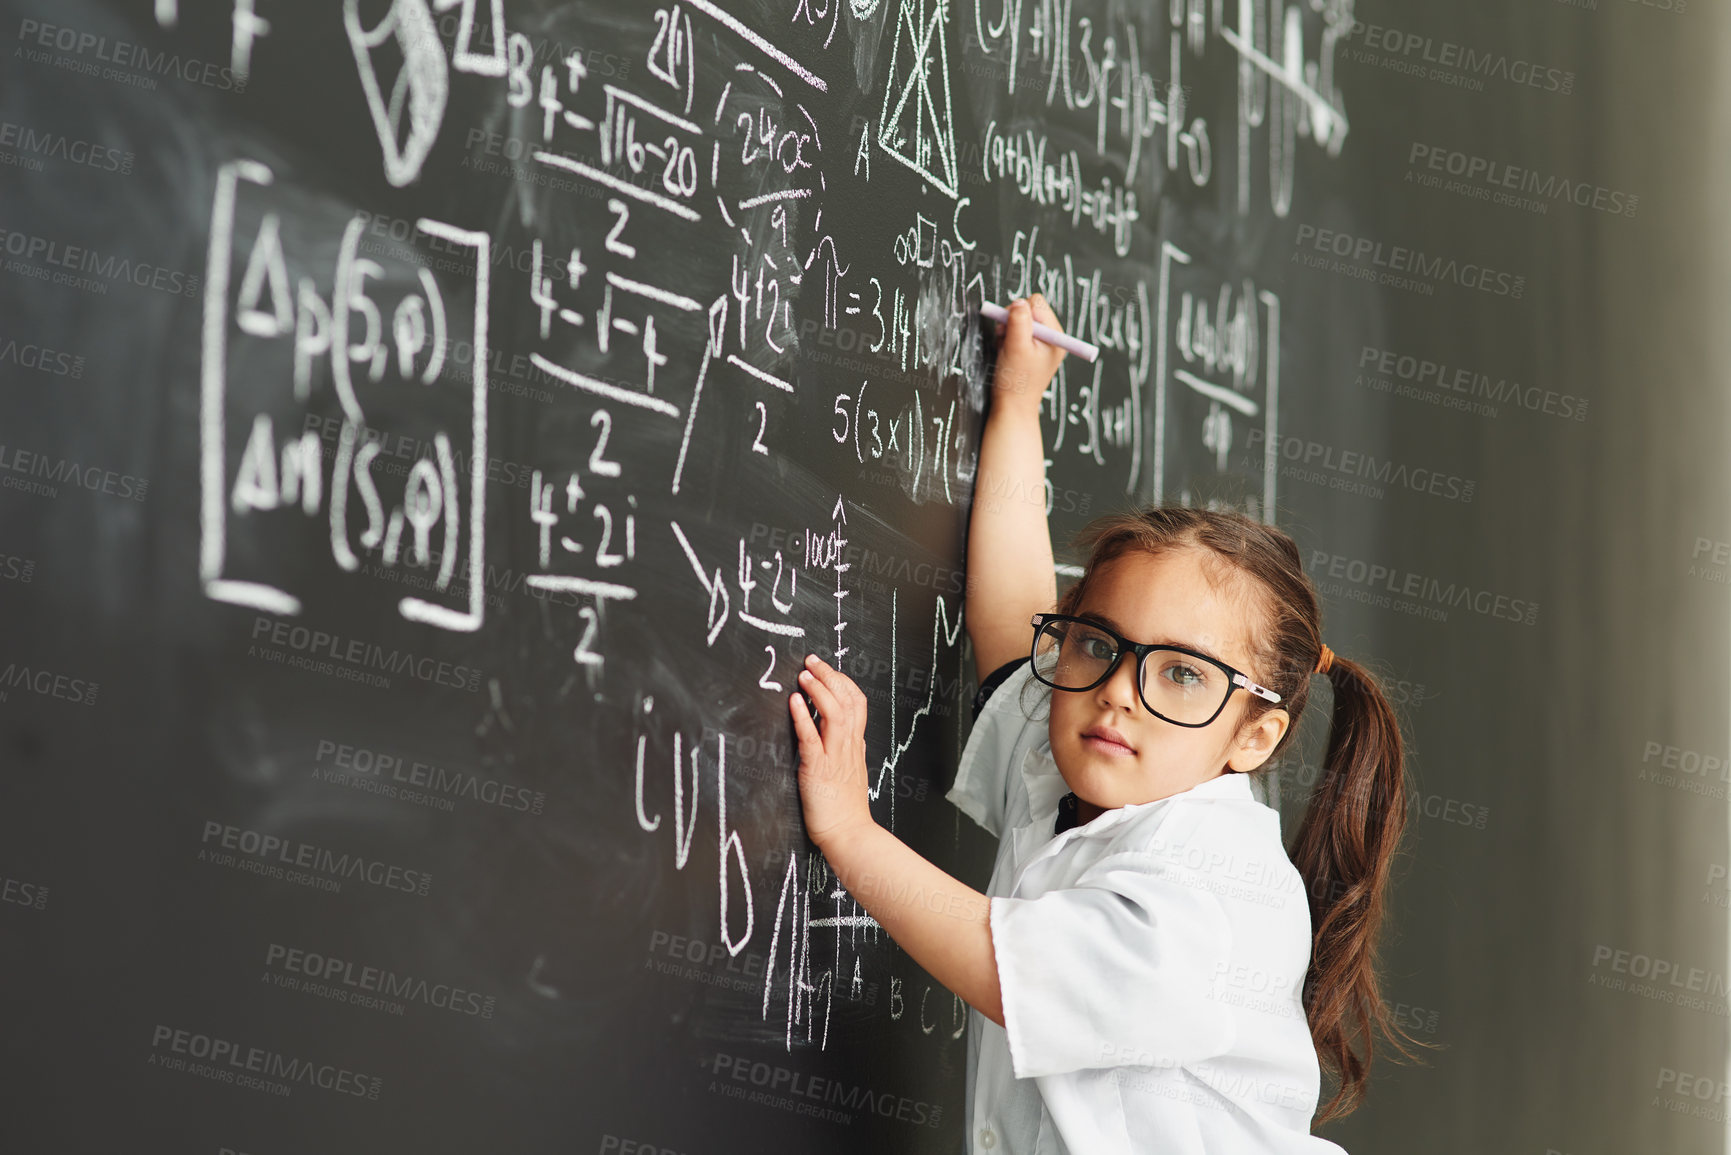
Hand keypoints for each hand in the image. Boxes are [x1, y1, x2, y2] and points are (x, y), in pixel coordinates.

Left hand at [787, 654, 875, 849]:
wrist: (849, 835)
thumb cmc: (847, 808)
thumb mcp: (855, 771)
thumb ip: (853, 749)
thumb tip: (854, 732)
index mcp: (855, 745)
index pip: (857, 703)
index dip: (843, 682)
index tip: (826, 669)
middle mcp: (848, 746)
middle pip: (847, 701)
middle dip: (829, 676)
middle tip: (812, 661)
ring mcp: (835, 757)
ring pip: (834, 714)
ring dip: (818, 690)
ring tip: (804, 675)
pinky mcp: (818, 770)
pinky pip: (812, 738)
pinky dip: (804, 717)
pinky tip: (795, 701)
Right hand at [990, 294, 1067, 420]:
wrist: (1012, 406)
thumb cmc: (1017, 382)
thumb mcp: (1017, 347)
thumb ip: (1018, 321)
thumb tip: (1019, 302)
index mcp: (1056, 335)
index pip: (1036, 303)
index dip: (1019, 312)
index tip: (1011, 329)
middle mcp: (1052, 336)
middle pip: (1028, 309)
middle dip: (1012, 321)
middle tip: (1007, 340)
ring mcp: (1042, 342)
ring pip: (1020, 319)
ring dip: (1008, 330)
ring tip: (1006, 348)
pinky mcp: (1032, 348)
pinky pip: (1017, 331)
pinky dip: (1008, 338)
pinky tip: (1007, 351)